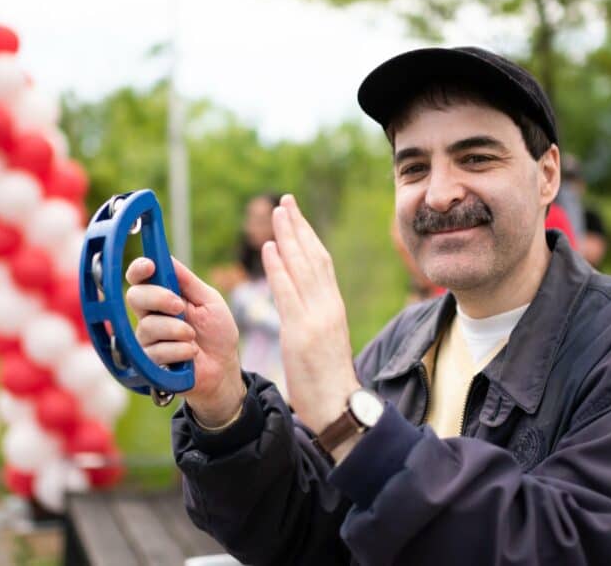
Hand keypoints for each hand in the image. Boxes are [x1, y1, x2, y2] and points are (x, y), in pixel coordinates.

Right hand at [125, 257, 244, 424]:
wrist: (224, 368)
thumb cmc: (217, 333)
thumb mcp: (209, 301)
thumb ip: (188, 281)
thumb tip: (167, 258)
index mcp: (163, 297)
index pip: (140, 279)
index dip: (139, 269)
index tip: (150, 266)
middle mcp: (150, 316)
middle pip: (135, 296)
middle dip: (159, 298)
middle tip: (180, 307)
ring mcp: (146, 340)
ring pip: (148, 326)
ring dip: (178, 331)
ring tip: (193, 338)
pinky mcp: (147, 364)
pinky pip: (156, 352)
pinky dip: (181, 351)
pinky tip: (190, 355)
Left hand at [262, 194, 360, 433]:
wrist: (340, 410)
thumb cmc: (329, 382)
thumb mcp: (322, 343)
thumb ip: (313, 319)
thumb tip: (301, 305)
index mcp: (333, 308)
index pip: (321, 263)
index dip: (307, 236)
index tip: (295, 216)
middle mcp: (328, 307)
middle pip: (313, 256)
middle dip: (298, 226)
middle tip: (285, 200)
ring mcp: (316, 318)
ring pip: (302, 267)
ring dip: (288, 236)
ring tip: (276, 212)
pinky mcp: (301, 333)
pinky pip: (288, 293)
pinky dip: (279, 268)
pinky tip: (270, 248)